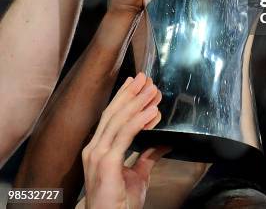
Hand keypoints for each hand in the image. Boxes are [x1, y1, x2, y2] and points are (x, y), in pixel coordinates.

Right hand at [82, 73, 168, 208]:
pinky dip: (139, 120)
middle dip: (131, 93)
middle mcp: (94, 149)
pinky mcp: (106, 163)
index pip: (111, 116)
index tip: (135, 83)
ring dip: (138, 102)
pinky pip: (125, 135)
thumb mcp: (138, 175)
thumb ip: (147, 156)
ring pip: (119, 120)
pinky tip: (151, 111)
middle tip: (146, 78)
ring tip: (153, 90)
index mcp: (98, 149)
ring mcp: (98, 155)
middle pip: (114, 113)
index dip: (124, 97)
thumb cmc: (119, 203)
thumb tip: (163, 143)